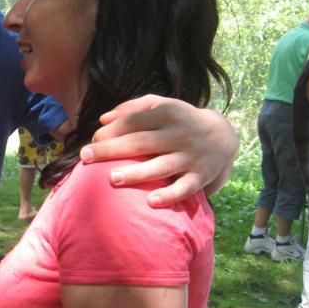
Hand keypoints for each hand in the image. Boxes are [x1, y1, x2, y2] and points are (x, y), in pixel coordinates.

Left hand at [80, 95, 237, 206]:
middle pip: (141, 142)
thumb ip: (132, 108)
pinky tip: (151, 202)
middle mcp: (178, 134)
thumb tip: (103, 119)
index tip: (91, 141)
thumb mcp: (161, 104)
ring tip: (112, 179)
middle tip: (85, 157)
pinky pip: (184, 188)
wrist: (223, 135)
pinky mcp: (200, 177)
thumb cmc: (179, 120)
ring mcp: (190, 156)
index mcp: (167, 113)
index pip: (133, 121)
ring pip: (161, 166)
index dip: (111, 131)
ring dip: (137, 173)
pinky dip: (169, 196)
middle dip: (112, 149)